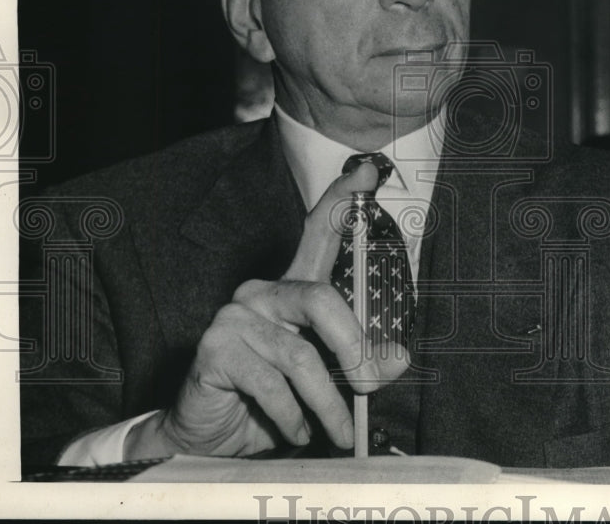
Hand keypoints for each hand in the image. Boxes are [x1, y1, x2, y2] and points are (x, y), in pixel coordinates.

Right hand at [124, 162, 409, 458]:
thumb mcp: (326, 382)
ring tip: (339, 432)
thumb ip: (359, 363)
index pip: (316, 236)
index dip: (340, 202)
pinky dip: (292, 415)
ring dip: (327, 402)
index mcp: (291, 291)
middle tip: (371, 385)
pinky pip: (269, 382)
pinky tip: (299, 432)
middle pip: (320, 299)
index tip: (365, 172)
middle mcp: (262, 294)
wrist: (211, 437)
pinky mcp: (215, 349)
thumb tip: (397, 358)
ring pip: (299, 355)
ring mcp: (235, 317)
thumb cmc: (272, 402)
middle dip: (354, 347)